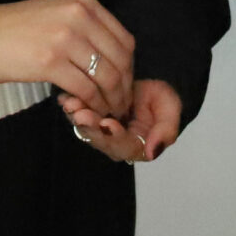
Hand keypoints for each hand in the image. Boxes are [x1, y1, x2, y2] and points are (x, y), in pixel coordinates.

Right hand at [0, 0, 134, 116]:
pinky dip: (92, 104)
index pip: (124, 39)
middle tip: (119, 104)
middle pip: (120, 60)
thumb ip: (85, 28)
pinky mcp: (50, 62)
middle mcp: (78, 15)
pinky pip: (85, 89)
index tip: (124, 85)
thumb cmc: (12, 30)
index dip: (129, 68)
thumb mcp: (56, 15)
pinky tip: (86, 109)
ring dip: (111, 100)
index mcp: (83, 2)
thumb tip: (112, 60)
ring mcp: (65, 37)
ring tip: (106, 111)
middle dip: (124, 88)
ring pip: (107, 77)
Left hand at [61, 77, 182, 161]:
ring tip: (71, 104)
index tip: (108, 124)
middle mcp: (115, 142)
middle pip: (100, 140)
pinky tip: (65, 98)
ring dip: (77, 116)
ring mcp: (101, 130)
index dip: (115, 137)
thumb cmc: (161, 99)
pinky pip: (78, 114)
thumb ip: (166, 131)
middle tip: (81, 114)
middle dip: (90, 127)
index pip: (124, 146)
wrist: (150, 82)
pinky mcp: (90, 116)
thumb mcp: (170, 111)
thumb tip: (151, 153)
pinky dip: (72, 106)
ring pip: (86, 128)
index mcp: (136, 145)